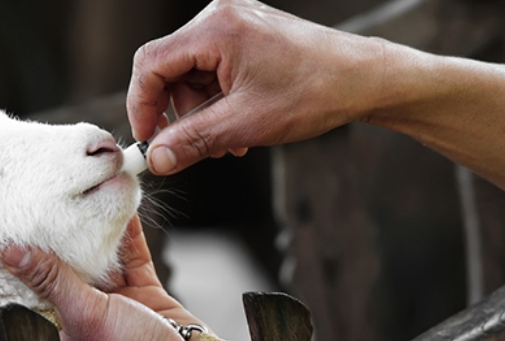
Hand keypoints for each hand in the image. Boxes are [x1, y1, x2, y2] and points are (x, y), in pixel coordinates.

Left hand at [0, 215, 250, 340]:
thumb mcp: (85, 315)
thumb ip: (53, 281)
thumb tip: (14, 254)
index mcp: (56, 329)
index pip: (33, 285)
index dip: (26, 255)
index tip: (16, 222)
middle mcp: (82, 314)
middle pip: (67, 265)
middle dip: (64, 234)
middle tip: (53, 199)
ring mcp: (114, 302)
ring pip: (101, 256)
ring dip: (99, 229)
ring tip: (90, 195)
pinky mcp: (142, 292)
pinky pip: (131, 256)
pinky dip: (128, 233)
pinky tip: (122, 209)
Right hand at [127, 0, 387, 174]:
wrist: (363, 79)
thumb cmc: (314, 92)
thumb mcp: (245, 124)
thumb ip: (193, 141)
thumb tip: (157, 159)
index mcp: (216, 29)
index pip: (152, 63)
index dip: (142, 105)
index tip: (148, 139)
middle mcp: (221, 17)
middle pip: (170, 68)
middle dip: (177, 113)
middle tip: (190, 148)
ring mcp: (235, 24)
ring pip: (192, 73)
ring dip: (200, 112)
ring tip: (225, 142)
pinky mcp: (248, 35)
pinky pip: (214, 69)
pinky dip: (218, 100)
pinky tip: (236, 126)